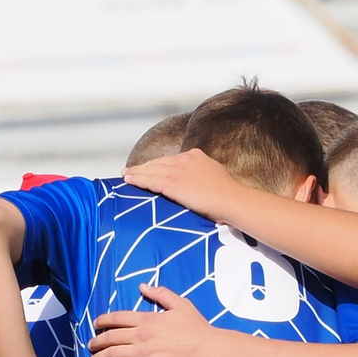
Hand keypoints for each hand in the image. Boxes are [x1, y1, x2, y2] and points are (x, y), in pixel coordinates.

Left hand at [89, 284, 221, 356]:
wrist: (208, 349)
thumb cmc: (197, 327)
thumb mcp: (180, 304)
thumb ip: (160, 294)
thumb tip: (142, 287)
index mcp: (147, 319)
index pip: (117, 318)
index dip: (103, 321)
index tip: (95, 324)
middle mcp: (141, 335)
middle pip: (110, 337)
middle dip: (96, 341)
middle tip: (90, 345)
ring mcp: (144, 353)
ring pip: (113, 355)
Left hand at [123, 148, 242, 218]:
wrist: (232, 200)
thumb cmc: (228, 195)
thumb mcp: (214, 176)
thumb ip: (202, 175)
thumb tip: (197, 183)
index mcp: (196, 156)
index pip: (171, 160)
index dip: (157, 165)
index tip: (148, 168)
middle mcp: (185, 159)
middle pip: (158, 162)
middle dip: (143, 167)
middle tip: (130, 171)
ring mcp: (178, 170)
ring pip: (151, 170)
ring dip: (136, 173)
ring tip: (126, 176)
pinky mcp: (173, 183)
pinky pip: (151, 180)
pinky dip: (138, 180)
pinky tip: (129, 181)